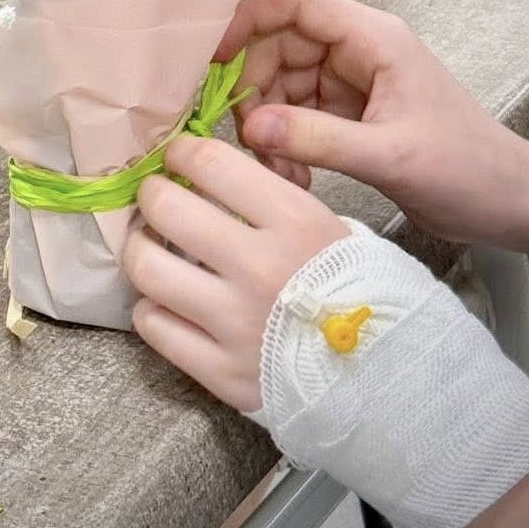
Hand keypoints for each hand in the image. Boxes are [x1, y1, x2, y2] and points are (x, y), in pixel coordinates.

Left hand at [124, 133, 348, 411]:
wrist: (387, 376)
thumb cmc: (356, 289)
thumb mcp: (328, 225)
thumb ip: (270, 199)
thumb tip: (207, 174)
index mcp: (293, 221)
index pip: (209, 162)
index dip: (181, 151)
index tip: (176, 155)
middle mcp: (258, 267)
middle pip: (166, 208)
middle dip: (152, 194)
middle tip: (156, 196)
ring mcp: (235, 323)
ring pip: (146, 267)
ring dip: (141, 249)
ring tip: (151, 246)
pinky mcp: (220, 372)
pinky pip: (153, 326)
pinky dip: (150, 307)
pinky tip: (166, 300)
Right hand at [215, 0, 528, 247]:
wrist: (513, 203)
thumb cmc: (468, 169)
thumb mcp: (391, 157)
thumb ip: (319, 139)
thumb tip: (249, 127)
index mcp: (372, 38)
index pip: (294, 2)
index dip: (247, 21)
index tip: (213, 62)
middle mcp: (357, 50)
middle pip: (278, 46)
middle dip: (256, 92)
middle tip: (250, 143)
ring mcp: (353, 81)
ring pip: (283, 84)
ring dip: (270, 126)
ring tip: (282, 173)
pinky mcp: (352, 114)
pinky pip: (299, 115)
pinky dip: (287, 143)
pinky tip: (296, 178)